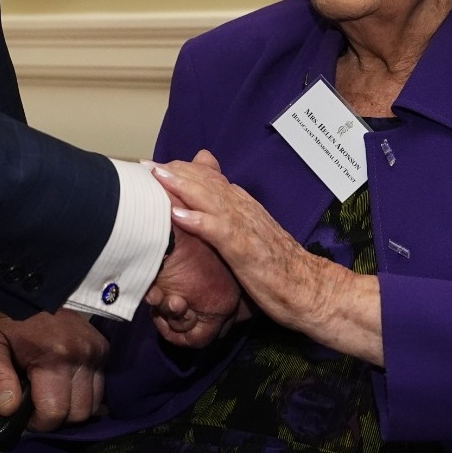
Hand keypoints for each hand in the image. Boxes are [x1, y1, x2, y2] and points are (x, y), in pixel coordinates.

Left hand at [0, 308, 107, 431]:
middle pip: (78, 414)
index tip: (28, 415)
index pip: (55, 412)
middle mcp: (82, 355)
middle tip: (41, 406)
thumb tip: (9, 409)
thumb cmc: (11, 322)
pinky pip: (101, 388)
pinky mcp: (105, 349)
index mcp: (53, 356)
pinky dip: (86, 394)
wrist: (35, 291)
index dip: (39, 422)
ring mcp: (97, 352)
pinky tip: (69, 385)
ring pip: (93, 405)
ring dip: (74, 408)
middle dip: (58, 418)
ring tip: (54, 396)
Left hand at [150, 150, 342, 333]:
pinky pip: (218, 230)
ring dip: (181, 185)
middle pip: (204, 181)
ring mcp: (244, 226)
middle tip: (144, 164)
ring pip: (209, 198)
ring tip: (156, 176)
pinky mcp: (245, 248)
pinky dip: (198, 220)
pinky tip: (177, 214)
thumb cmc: (277, 266)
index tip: (154, 167)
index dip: (180, 171)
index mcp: (242, 205)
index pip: (208, 179)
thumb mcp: (250, 236)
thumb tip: (206, 209)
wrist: (308, 288)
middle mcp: (242, 208)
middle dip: (173, 171)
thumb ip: (230, 219)